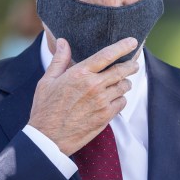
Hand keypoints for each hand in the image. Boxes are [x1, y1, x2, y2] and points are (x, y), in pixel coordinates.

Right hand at [28, 37, 138, 155]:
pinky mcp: (106, 116)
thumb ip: (59, 60)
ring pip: (124, 87)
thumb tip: (62, 42)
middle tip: (134, 64)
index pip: (107, 55)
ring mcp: (102, 102)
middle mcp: (94, 86)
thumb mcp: (47, 81)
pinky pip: (122, 103)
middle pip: (122, 70)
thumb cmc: (45, 109)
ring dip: (124, 83)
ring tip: (121, 83)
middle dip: (131, 65)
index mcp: (80, 73)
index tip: (132, 42)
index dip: (122, 46)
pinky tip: (114, 99)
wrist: (48, 137)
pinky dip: (121, 99)